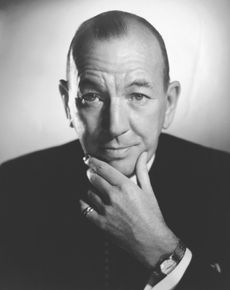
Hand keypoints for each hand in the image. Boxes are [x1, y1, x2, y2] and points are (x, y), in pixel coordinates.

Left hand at [80, 152, 177, 267]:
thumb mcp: (148, 191)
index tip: (88, 159)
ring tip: (93, 187)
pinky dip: (83, 203)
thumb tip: (143, 154)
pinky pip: (85, 209)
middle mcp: (114, 196)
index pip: (103, 168)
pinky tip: (85, 200)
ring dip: (89, 188)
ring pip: (89, 192)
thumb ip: (142, 171)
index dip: (93, 161)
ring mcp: (106, 211)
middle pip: (93, 178)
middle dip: (90, 173)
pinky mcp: (101, 224)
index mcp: (125, 186)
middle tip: (90, 172)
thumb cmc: (152, 215)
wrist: (152, 242)